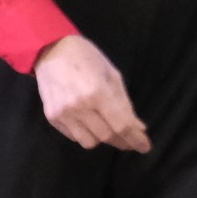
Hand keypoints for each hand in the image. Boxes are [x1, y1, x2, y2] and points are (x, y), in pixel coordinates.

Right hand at [34, 35, 150, 152]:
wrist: (51, 51)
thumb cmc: (88, 58)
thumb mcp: (113, 75)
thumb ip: (125, 103)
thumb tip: (138, 127)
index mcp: (97, 93)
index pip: (120, 125)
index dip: (135, 139)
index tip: (145, 147)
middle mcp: (78, 107)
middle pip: (106, 136)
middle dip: (122, 141)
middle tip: (132, 141)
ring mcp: (62, 114)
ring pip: (89, 141)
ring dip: (104, 140)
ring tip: (111, 131)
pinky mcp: (51, 117)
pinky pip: (73, 136)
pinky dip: (86, 134)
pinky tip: (92, 125)